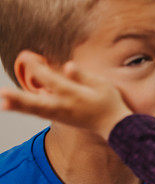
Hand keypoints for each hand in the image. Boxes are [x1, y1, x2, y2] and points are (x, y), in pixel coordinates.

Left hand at [0, 59, 132, 140]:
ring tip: (2, 103)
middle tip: (2, 94)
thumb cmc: (110, 102)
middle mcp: (64, 106)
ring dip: (18, 106)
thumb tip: (67, 66)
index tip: (26, 57)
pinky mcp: (59, 118)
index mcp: (74, 95)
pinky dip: (26, 109)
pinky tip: (13, 106)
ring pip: (35, 110)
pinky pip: (39, 113)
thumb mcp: (102, 85)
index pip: (52, 80)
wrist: (115, 126)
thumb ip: (83, 76)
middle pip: (38, 102)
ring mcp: (60, 115)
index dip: (38, 68)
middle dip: (19, 98)